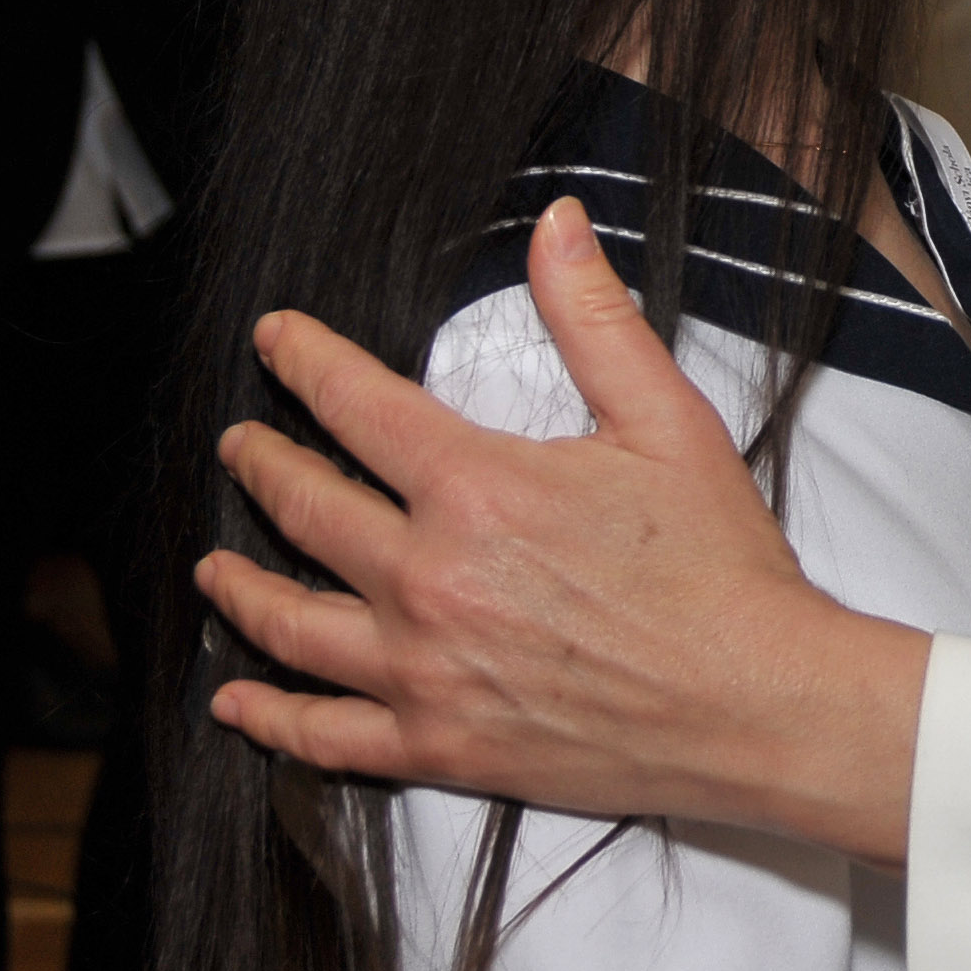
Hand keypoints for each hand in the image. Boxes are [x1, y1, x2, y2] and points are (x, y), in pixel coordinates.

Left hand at [197, 196, 931, 859]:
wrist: (756, 702)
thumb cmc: (720, 566)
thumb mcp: (667, 419)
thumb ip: (594, 318)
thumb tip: (556, 225)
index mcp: (476, 488)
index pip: (356, 406)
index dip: (304, 362)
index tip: (275, 342)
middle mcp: (429, 578)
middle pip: (306, 509)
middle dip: (262, 464)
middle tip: (240, 445)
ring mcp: (425, 669)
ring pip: (292, 623)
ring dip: (240, 587)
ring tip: (214, 566)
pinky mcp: (440, 745)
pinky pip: (325, 735)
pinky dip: (269, 717)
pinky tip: (238, 698)